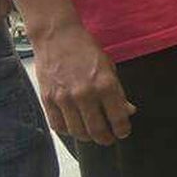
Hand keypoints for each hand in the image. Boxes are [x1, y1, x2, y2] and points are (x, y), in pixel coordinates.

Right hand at [33, 20, 135, 145]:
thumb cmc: (87, 50)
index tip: (123, 133)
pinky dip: (68, 131)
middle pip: (97, 130)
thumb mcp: (110, 67)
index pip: (117, 117)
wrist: (57, 37)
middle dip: (106, 138)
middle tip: (109, 139)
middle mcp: (85, 94)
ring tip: (93, 135)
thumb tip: (129, 111)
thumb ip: (118, 92)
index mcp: (105, 84)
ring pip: (77, 131)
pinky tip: (75, 128)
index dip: (122, 129)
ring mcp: (64, 98)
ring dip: (88, 137)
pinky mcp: (48, 100)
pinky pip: (58, 125)